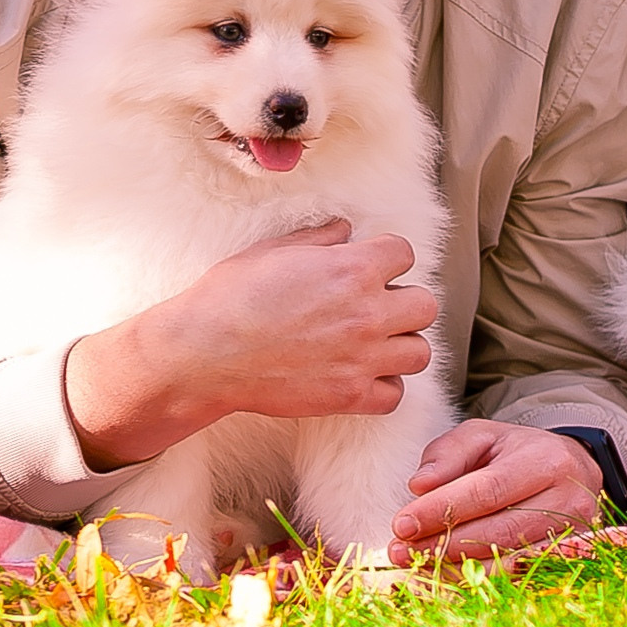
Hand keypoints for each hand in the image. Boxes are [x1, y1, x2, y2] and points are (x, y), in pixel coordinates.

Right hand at [66, 220, 437, 468]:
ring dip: (401, 345)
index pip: (405, 253)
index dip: (386, 259)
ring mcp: (361, 358)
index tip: (369, 268)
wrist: (201, 354)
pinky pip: (395, 394)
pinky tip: (361, 375)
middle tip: (376, 308)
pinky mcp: (348, 396)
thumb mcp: (274, 250)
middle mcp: (367, 312)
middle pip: (425, 305)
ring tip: (373, 344)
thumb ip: (320, 238)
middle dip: (404, 303)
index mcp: (352, 269)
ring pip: (420, 352)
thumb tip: (346, 230)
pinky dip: (384, 386)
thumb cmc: (231, 296)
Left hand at [391, 421, 604, 560]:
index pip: (487, 491)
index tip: (402, 524)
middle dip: (442, 544)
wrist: (571, 472)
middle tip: (399, 550)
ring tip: (415, 563)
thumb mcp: (483, 436)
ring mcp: (572, 537)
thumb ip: (448, 453)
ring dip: (454, 567)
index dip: (441, 510)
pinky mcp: (565, 563)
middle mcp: (567, 501)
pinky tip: (443, 575)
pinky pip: (513, 579)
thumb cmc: (517, 453)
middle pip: (496, 532)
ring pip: (505, 561)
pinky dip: (475, 579)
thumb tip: (419, 486)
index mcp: (546, 461)